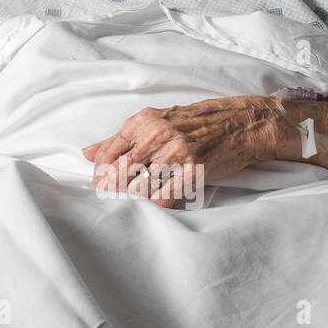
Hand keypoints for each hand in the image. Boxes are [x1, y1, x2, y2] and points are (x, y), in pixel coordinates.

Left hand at [82, 95, 283, 208]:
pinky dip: (157, 202)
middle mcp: (158, 134)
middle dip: (112, 186)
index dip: (101, 170)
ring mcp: (177, 151)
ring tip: (131, 202)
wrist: (240, 123)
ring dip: (133, 196)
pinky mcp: (194, 169)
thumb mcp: (156, 121)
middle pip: (123, 167)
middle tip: (109, 197)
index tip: (98, 182)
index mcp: (145, 121)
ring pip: (142, 182)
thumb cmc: (195, 122)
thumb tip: (87, 153)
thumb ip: (120, 138)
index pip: (111, 149)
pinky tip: (153, 206)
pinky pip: (167, 192)